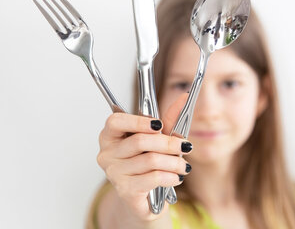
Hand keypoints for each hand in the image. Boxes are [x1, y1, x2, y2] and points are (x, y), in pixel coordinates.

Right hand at [96, 93, 190, 224]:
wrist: (144, 197)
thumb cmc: (147, 162)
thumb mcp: (157, 138)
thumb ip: (167, 119)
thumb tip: (183, 97)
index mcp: (110, 135)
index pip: (116, 122)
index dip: (138, 121)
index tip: (159, 125)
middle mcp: (107, 154)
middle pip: (140, 141)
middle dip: (169, 143)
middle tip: (186, 146)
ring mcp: (114, 173)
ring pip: (151, 160)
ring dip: (174, 162)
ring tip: (184, 165)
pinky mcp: (125, 190)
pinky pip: (153, 178)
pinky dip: (170, 176)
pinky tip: (176, 177)